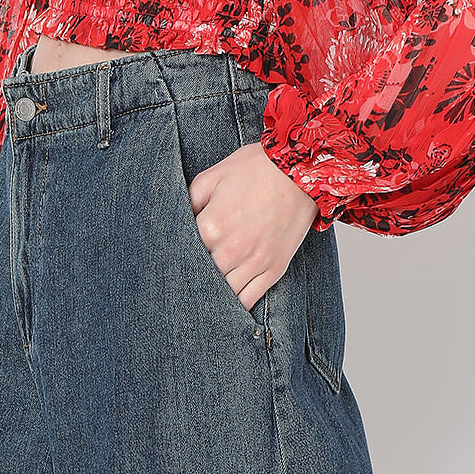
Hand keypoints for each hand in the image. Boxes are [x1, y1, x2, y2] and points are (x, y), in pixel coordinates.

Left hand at [188, 141, 317, 310]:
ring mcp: (254, 263)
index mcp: (211, 226)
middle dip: (196, 272)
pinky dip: (236, 305)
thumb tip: (179, 220)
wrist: (299, 171)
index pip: (184, 252)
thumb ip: (190, 200)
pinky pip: (249, 300)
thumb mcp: (213, 175)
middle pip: (202, 275)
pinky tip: (228, 301)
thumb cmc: (257, 168)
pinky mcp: (274, 270)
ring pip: (224, 292)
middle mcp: (231, 250)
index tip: (174, 256)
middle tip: (190, 272)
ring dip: (214, 291)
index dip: (180, 252)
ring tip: (207, 288)